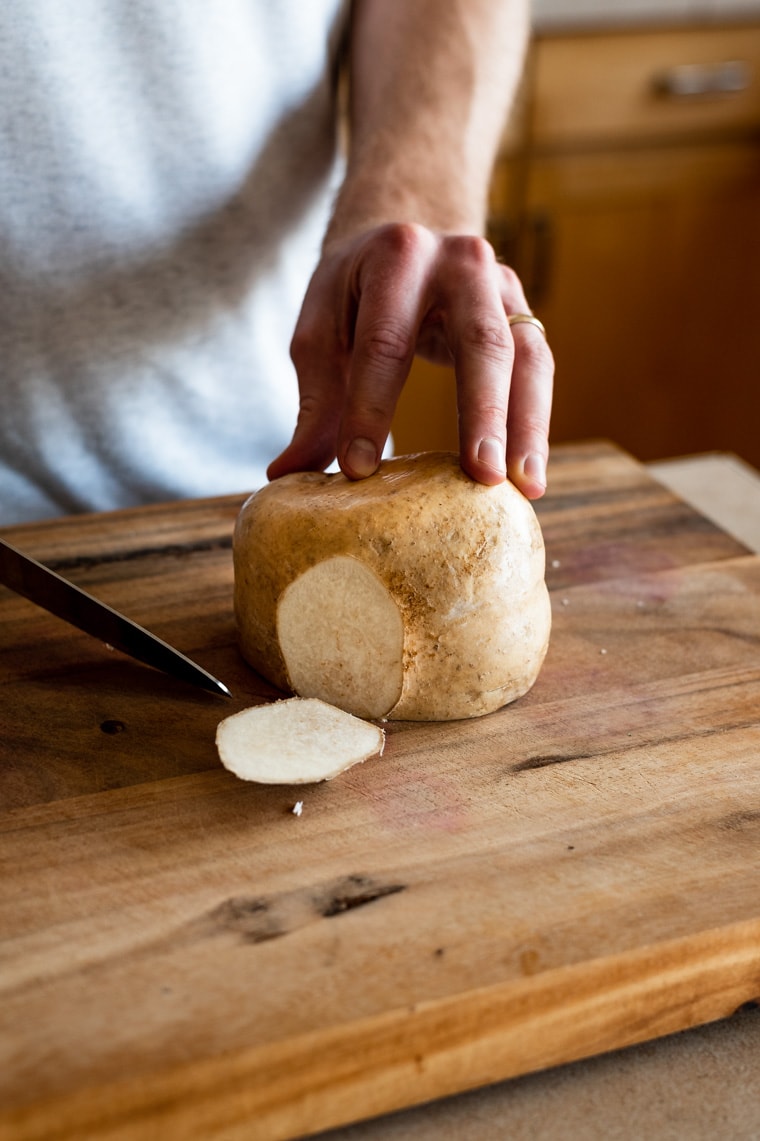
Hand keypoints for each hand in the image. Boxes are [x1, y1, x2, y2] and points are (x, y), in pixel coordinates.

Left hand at [267, 222, 552, 497]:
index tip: (361, 470)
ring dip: (526, 425)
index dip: (370, 408)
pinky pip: (539, 370)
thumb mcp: (322, 333)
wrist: (405, 239)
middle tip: (482, 475)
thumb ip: (314, 405)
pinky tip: (529, 477)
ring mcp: (502, 285)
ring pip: (525, 357)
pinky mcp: (525, 314)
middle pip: (479, 341)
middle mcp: (460, 261)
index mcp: (396, 255)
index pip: (384, 341)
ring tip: (524, 486)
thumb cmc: (354, 296)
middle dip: (482, 411)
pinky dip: (535, 424)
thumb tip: (284, 477)